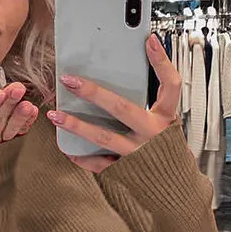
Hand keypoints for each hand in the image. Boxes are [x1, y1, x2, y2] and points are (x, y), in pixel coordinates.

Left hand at [47, 34, 181, 173]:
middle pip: (121, 108)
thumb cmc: (167, 154)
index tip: (149, 40)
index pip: (170, 85)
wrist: (176, 191)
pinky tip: (66, 146)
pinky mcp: (125, 172)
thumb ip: (151, 105)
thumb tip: (124, 77)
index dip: (162, 61)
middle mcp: (153, 135)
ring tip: (55, 114)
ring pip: (103, 137)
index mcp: (166, 119)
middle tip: (70, 79)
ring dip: (76, 125)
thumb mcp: (167, 125)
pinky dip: (80, 156)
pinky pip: (98, 164)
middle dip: (93, 92)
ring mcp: (137, 154)